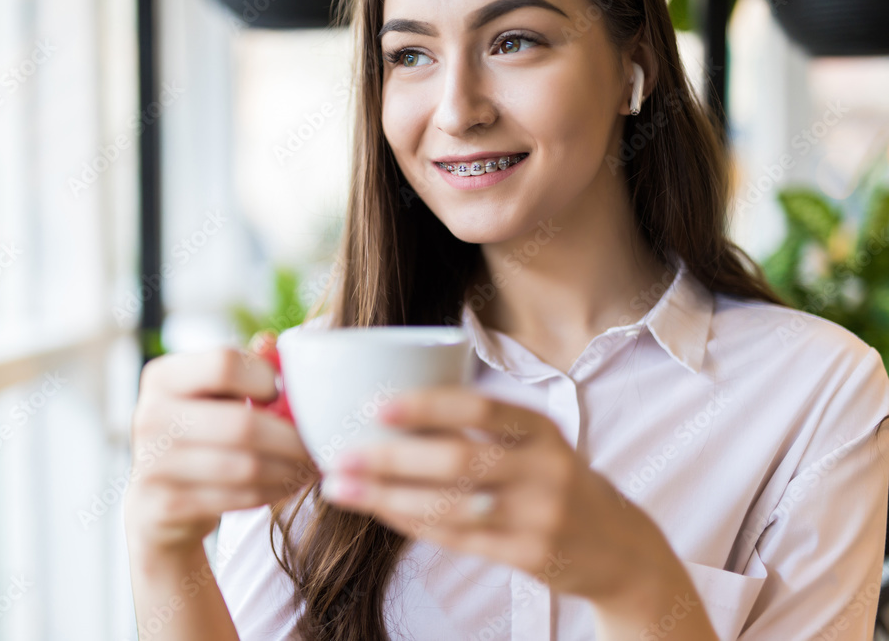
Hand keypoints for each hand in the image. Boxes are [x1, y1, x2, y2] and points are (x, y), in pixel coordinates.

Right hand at [123, 345, 318, 556]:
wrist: (157, 502)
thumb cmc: (199, 433)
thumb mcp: (214, 394)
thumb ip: (246, 367)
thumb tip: (274, 342)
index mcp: (163, 376)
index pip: (224, 363)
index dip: (265, 378)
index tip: (281, 395)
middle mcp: (150, 416)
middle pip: (242, 424)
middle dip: (292, 438)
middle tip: (319, 444)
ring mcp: (153, 464)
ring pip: (246, 466)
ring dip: (289, 468)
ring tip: (309, 465)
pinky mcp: (166, 506)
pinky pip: (238, 497)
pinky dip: (272, 492)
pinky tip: (287, 485)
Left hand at [318, 385, 685, 603]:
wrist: (618, 547)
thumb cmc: (555, 480)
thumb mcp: (536, 443)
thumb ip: (483, 428)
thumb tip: (397, 410)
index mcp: (542, 428)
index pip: (481, 409)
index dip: (427, 405)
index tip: (376, 404)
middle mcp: (545, 468)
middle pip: (458, 460)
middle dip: (392, 457)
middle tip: (341, 452)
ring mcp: (539, 515)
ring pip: (451, 505)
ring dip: (388, 496)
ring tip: (341, 487)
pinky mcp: (529, 555)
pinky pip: (458, 538)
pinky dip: (412, 522)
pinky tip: (379, 510)